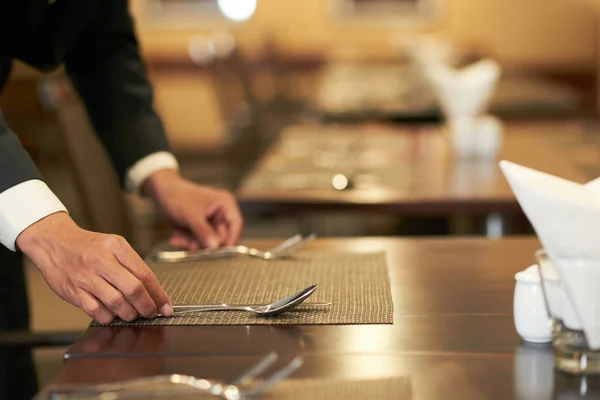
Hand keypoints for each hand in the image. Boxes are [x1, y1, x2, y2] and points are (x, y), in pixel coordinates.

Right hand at [16, 212, 171, 323]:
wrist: (54, 243)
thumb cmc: (88, 246)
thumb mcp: (114, 245)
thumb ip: (132, 265)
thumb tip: (152, 291)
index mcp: (116, 246)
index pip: (144, 274)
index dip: (158, 294)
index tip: (165, 305)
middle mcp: (101, 260)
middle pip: (133, 289)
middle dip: (147, 306)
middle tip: (151, 313)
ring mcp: (86, 277)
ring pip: (116, 302)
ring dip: (130, 314)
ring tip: (134, 314)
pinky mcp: (73, 291)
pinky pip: (96, 311)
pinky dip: (109, 316)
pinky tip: (113, 314)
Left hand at [143, 170, 242, 249]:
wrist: (160, 191)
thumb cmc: (178, 196)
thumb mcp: (191, 216)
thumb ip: (203, 232)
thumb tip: (214, 246)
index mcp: (225, 204)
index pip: (236, 224)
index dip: (230, 238)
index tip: (219, 251)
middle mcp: (220, 213)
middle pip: (221, 236)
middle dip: (204, 242)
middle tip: (191, 245)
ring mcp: (210, 220)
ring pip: (208, 241)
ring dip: (193, 243)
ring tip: (179, 240)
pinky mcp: (200, 226)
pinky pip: (198, 240)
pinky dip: (187, 241)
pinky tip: (176, 238)